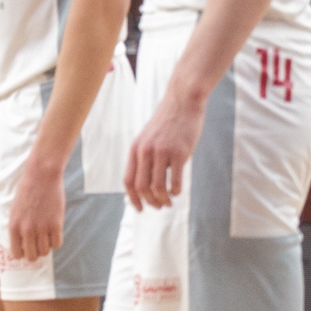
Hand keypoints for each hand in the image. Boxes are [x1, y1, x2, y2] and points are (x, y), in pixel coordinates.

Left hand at [7, 153, 66, 263]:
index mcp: (14, 226)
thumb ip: (17, 226)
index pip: (16, 253)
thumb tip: (22, 243)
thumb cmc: (27, 190)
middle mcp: (27, 230)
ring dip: (46, 247)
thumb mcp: (15, 209)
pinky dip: (56, 241)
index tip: (27, 249)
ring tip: (46, 236)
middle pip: (32, 256)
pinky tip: (54, 233)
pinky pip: (57, 244)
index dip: (23, 253)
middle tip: (38, 245)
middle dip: (35, 253)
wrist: (41, 176)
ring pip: (45, 252)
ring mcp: (42, 228)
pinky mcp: (56, 224)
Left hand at [125, 92, 205, 210]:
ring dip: (163, 199)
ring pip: (157, 186)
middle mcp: (145, 151)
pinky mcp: (179, 152)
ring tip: (169, 202)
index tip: (140, 209)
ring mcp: (162, 151)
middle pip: (142, 187)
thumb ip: (144, 157)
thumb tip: (145, 182)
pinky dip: (175, 191)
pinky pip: (175, 179)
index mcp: (135, 149)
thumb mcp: (148, 138)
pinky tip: (177, 192)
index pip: (128, 181)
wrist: (183, 101)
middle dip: (150, 202)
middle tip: (160, 207)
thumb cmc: (168, 122)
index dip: (133, 198)